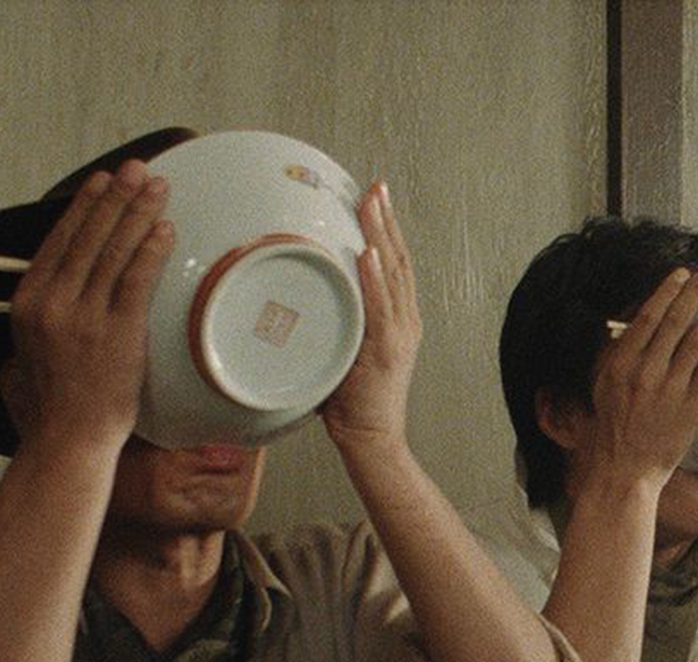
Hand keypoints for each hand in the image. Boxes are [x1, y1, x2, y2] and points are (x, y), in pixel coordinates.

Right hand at [4, 162, 172, 451]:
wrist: (67, 438)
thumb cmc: (53, 403)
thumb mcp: (28, 353)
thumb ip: (39, 322)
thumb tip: (51, 302)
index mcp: (29, 301)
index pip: (60, 240)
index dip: (85, 207)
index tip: (102, 181)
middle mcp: (52, 301)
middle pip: (90, 236)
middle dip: (117, 198)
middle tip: (139, 169)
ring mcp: (85, 316)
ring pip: (115, 251)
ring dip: (139, 214)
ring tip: (158, 187)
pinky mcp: (117, 332)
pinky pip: (137, 280)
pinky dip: (151, 250)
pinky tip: (165, 228)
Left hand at [323, 182, 421, 451]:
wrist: (372, 439)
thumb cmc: (352, 402)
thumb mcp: (339, 351)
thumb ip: (328, 322)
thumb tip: (292, 299)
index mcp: (398, 319)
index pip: (394, 264)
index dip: (386, 229)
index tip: (375, 197)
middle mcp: (405, 320)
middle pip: (398, 259)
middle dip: (386, 220)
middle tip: (374, 186)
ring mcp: (399, 334)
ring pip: (392, 275)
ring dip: (380, 236)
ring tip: (370, 205)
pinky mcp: (386, 349)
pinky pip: (381, 306)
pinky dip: (375, 277)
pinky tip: (368, 253)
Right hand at [575, 260, 697, 493]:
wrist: (623, 469)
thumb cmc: (614, 428)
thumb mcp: (604, 384)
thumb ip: (619, 354)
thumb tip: (635, 327)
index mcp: (621, 362)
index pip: (648, 317)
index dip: (668, 292)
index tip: (684, 273)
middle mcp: (645, 371)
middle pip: (677, 320)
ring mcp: (669, 388)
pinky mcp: (690, 407)